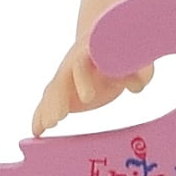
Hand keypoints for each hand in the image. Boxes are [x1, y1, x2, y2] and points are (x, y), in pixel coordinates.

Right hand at [31, 41, 151, 136]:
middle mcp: (75, 61)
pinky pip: (48, 101)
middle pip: (63, 78)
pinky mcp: (63, 89)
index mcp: (92, 51)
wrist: (110, 44)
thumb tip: (135, 85)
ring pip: (53, 90)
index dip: (84, 80)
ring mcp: (66, 74)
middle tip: (58, 119)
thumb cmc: (128, 56)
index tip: (87, 98)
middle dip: (59, 99)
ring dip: (47, 109)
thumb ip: (139, 72)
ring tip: (46, 127)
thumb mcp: (138, 61)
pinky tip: (37, 131)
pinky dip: (41, 116)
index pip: (84, 63)